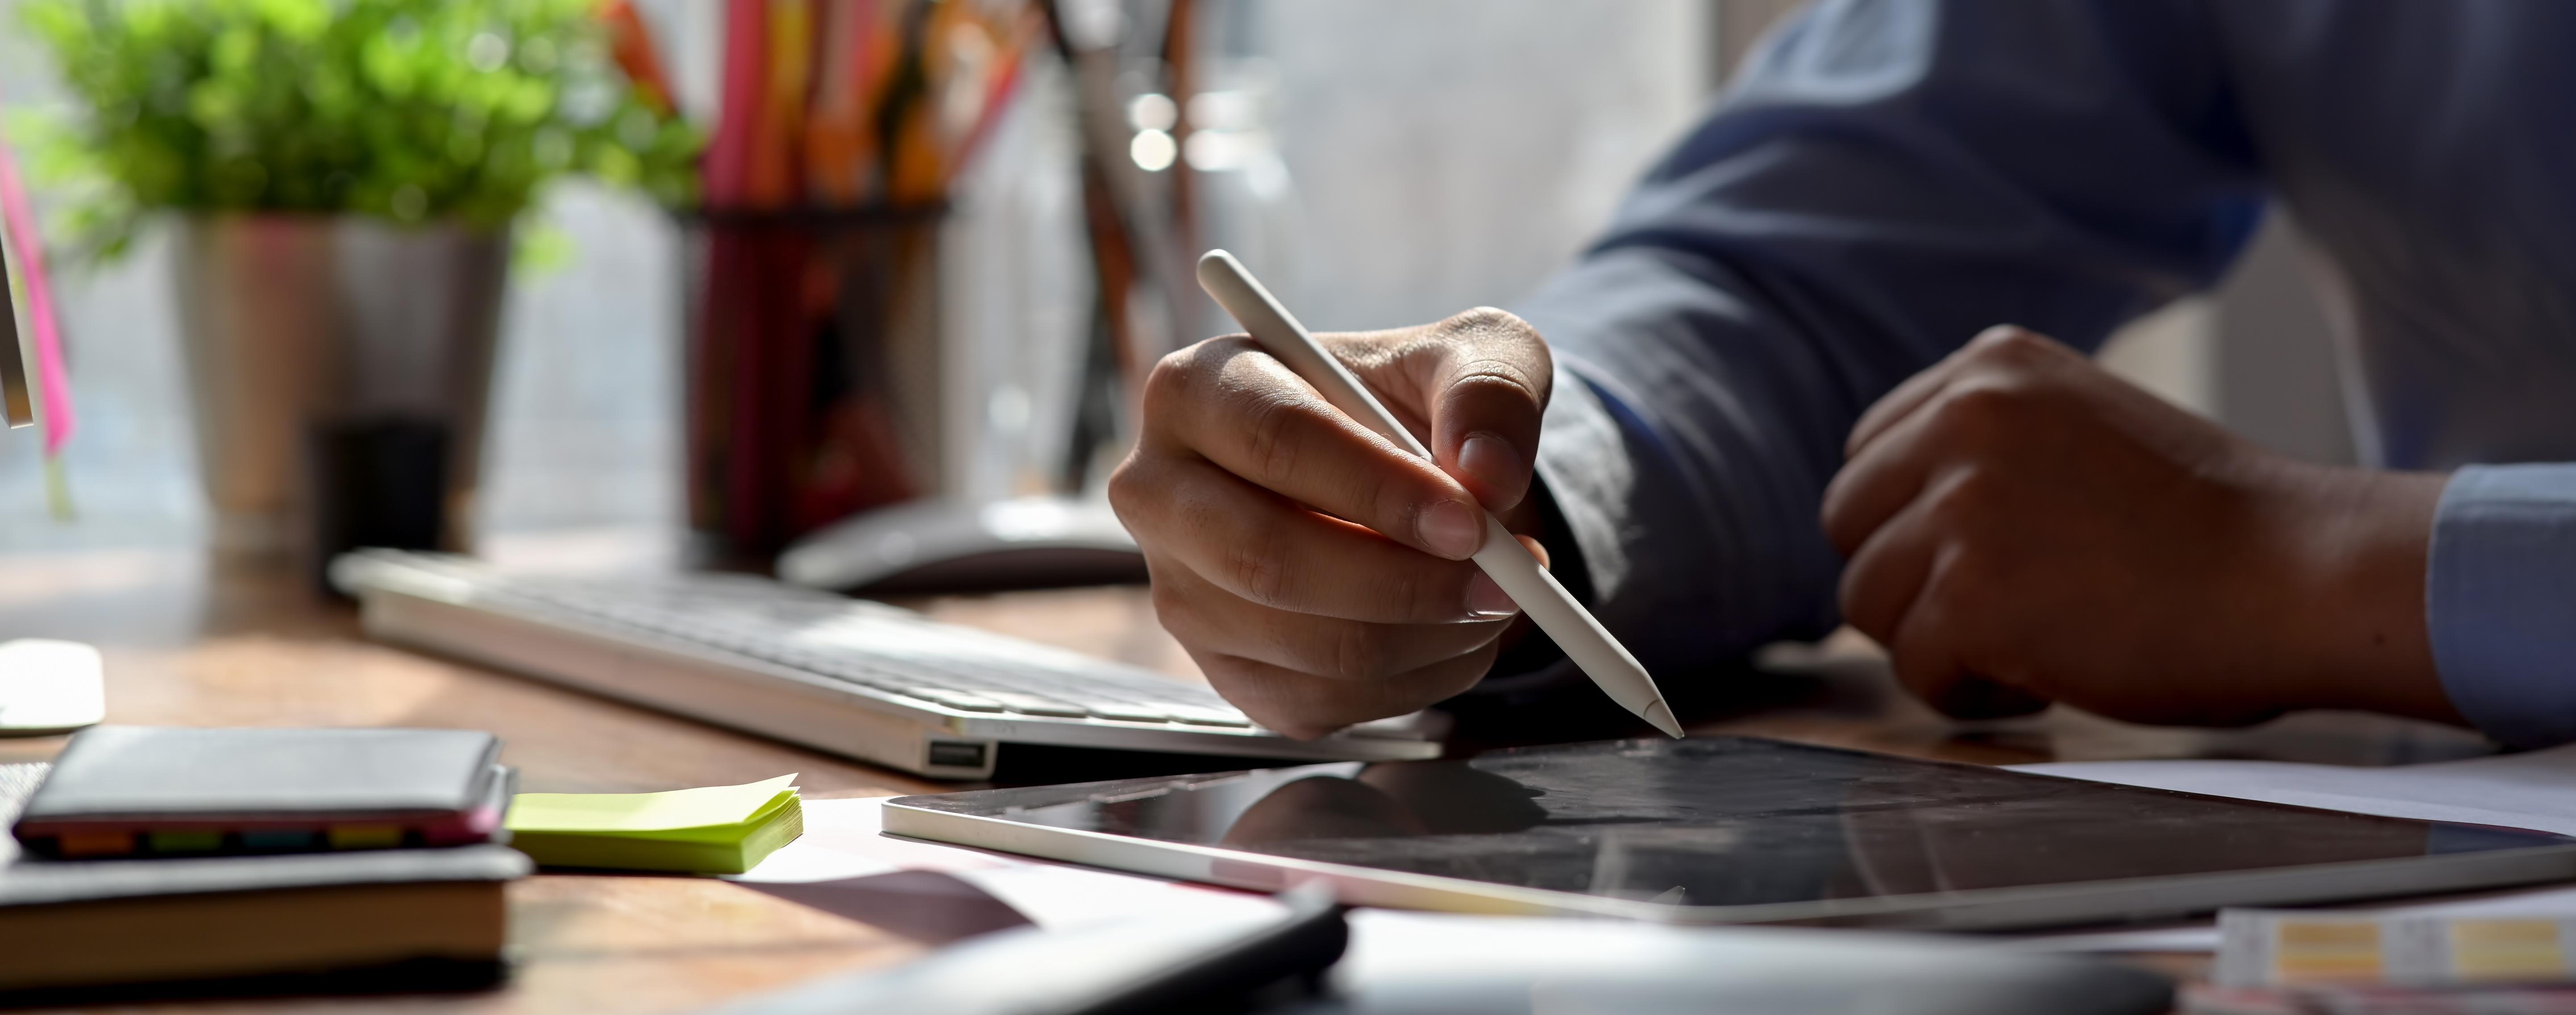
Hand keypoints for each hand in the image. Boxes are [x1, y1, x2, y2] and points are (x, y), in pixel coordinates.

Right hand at [1109, 309, 1553, 737]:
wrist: (1403, 475)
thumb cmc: (1416, 402)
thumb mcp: (1472, 354)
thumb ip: (1489, 390)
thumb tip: (1489, 475)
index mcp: (1195, 390)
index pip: (1273, 442)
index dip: (1375, 488)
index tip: (1469, 518)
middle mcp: (1161, 495)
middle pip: (1265, 558)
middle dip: (1401, 581)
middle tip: (1502, 578)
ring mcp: (1184, 594)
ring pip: (1305, 644)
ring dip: (1426, 635)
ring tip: (1496, 594)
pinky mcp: (1228, 672)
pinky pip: (1324, 700)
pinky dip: (1416, 678)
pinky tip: (1454, 629)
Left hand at [1820, 326, 2459, 726]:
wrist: (2305, 575)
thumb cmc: (2214, 527)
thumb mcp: (2082, 427)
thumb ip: (1989, 449)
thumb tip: (1894, 515)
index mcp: (1990, 366)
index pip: (1869, 451)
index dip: (1905, 521)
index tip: (1971, 558)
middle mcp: (1964, 418)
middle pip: (1848, 522)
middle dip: (1904, 579)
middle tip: (1991, 612)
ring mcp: (1962, 506)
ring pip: (1867, 600)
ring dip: (1933, 640)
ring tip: (2023, 649)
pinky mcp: (1972, 597)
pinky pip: (1916, 668)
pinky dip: (1966, 694)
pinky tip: (2039, 684)